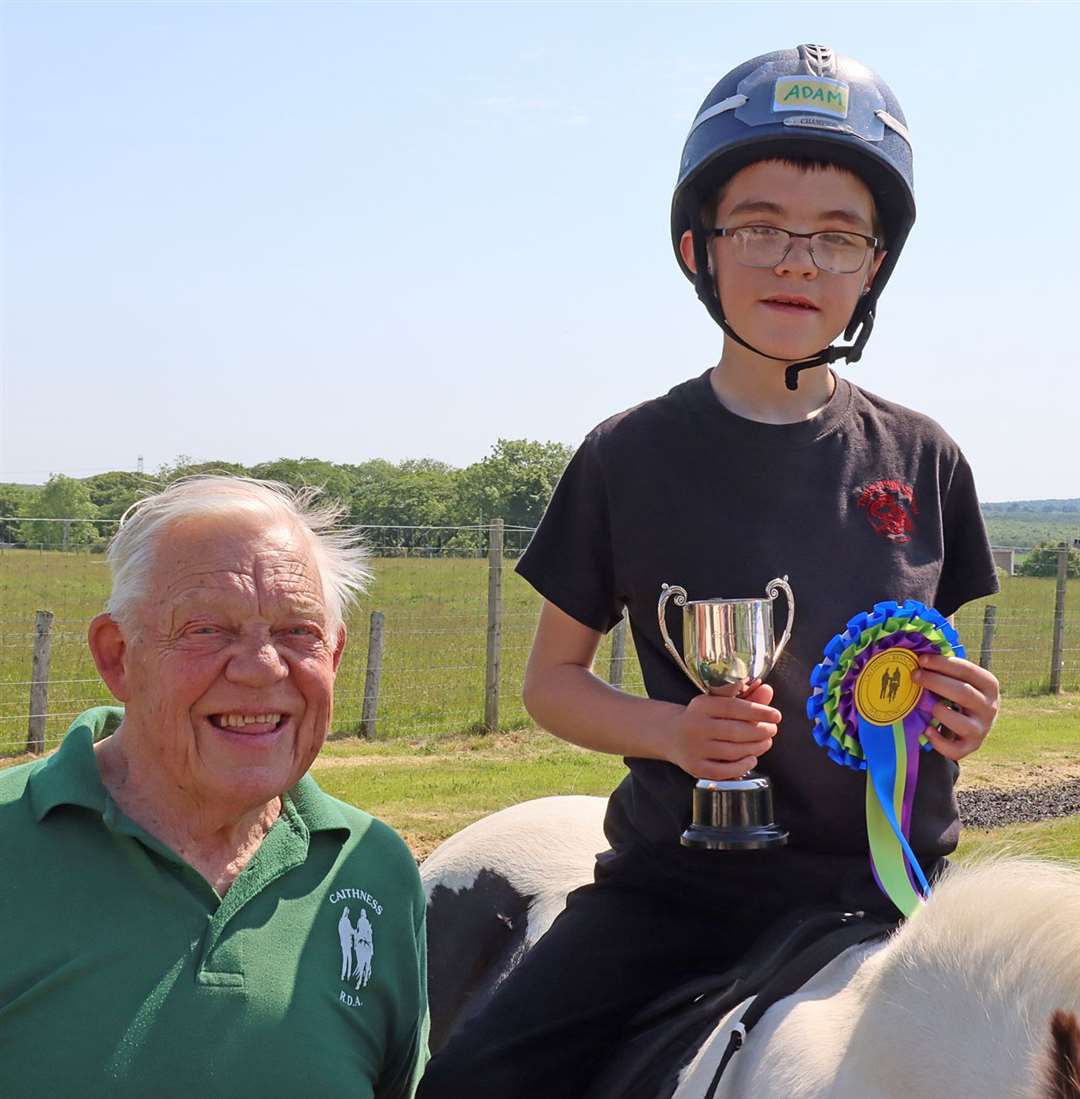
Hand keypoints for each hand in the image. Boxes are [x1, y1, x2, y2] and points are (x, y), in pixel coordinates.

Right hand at [667, 682, 781, 779]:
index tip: (776, 715)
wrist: (670, 734)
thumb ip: (744, 697)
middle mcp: (695, 726)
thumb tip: (768, 690)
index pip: (734, 707)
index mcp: (701, 705)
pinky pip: (723, 771)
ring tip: (765, 742)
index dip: (758, 712)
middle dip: (760, 732)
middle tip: (772, 730)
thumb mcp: (717, 702)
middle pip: (735, 731)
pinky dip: (742, 766)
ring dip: (756, 748)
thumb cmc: (701, 716)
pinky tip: (751, 759)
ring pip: (732, 752)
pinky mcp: (695, 768)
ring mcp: (694, 749)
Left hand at [912, 654, 999, 760]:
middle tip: (914, 675)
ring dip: (938, 711)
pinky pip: (954, 749)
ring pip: (960, 723)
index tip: (921, 659)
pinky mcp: (970, 747)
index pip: (967, 670)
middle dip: (935, 682)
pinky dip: (937, 740)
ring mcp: (981, 729)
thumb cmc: (959, 694)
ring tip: (923, 704)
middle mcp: (990, 707)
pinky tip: (926, 729)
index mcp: (989, 685)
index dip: (942, 664)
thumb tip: (921, 646)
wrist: (973, 723)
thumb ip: (946, 666)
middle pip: (963, 693)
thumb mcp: (960, 678)